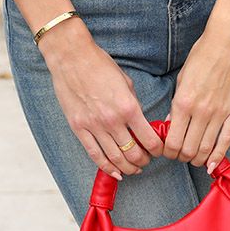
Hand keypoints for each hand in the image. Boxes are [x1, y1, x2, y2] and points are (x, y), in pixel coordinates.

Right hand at [39, 24, 162, 177]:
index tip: (158, 150)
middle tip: (146, 160)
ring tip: (133, 168)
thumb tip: (140, 122)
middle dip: (143, 161)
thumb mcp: (126, 82)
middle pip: (133, 154)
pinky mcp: (79, 128)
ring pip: (115, 159)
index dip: (157, 150)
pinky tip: (116, 173)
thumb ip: (134, 104)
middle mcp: (112, 120)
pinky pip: (95, 155)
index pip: (150, 140)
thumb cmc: (99, 65)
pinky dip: (107, 168)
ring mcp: (94, 126)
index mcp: (128, 107)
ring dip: (128, 168)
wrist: (71, 57)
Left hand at [164, 21, 229, 173]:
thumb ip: (176, 105)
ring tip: (193, 159)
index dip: (168, 151)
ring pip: (207, 148)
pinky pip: (226, 140)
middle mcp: (201, 111)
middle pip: (189, 148)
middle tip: (179, 155)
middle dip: (181, 156)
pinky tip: (212, 165)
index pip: (173, 139)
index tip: (167, 151)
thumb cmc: (203, 56)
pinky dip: (218, 156)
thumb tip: (171, 126)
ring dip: (198, 158)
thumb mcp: (182, 78)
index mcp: (183, 101)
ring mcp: (220, 113)